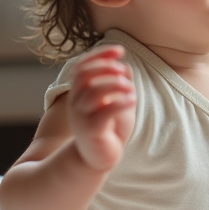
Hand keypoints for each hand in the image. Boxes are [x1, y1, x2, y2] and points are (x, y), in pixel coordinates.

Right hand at [67, 45, 135, 170]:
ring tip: (130, 88)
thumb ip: (120, 85)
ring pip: (93, 92)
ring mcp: (81, 117)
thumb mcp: (117, 102)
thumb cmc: (108, 128)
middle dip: (105, 67)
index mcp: (80, 92)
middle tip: (123, 71)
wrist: (98, 159)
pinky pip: (104, 113)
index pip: (83, 65)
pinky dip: (119, 102)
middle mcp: (76, 102)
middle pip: (84, 75)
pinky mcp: (91, 131)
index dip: (100, 54)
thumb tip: (125, 66)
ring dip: (114, 84)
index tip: (120, 50)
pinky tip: (132, 100)